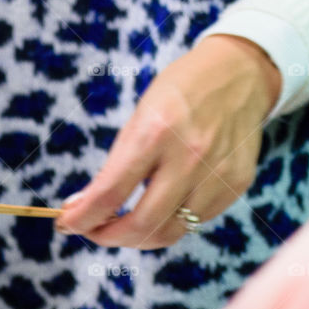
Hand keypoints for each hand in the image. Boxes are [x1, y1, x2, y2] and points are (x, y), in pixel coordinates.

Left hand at [58, 35, 280, 248]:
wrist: (241, 70)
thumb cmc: (180, 91)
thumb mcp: (139, 117)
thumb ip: (114, 165)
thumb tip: (80, 207)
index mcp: (155, 132)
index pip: (109, 194)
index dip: (82, 219)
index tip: (66, 224)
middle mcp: (189, 157)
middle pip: (141, 226)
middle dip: (107, 237)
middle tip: (94, 230)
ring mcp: (217, 174)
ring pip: (169, 233)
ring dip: (138, 237)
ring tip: (123, 225)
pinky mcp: (236, 184)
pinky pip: (195, 222)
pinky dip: (170, 222)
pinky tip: (161, 206)